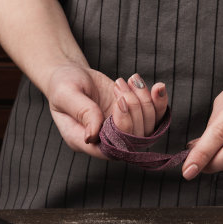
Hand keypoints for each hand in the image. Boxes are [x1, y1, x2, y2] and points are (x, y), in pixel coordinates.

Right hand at [45, 68, 168, 158]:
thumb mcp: (66, 94)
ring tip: (130, 80)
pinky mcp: (135, 118)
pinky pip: (157, 118)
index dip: (123, 127)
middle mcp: (107, 141)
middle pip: (135, 138)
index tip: (120, 101)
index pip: (113, 148)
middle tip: (119, 85)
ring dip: (144, 101)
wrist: (73, 75)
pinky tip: (157, 87)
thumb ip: (82, 112)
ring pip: (149, 128)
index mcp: (86, 141)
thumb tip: (92, 136)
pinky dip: (159, 102)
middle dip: (134, 107)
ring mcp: (123, 130)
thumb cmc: (63, 84)